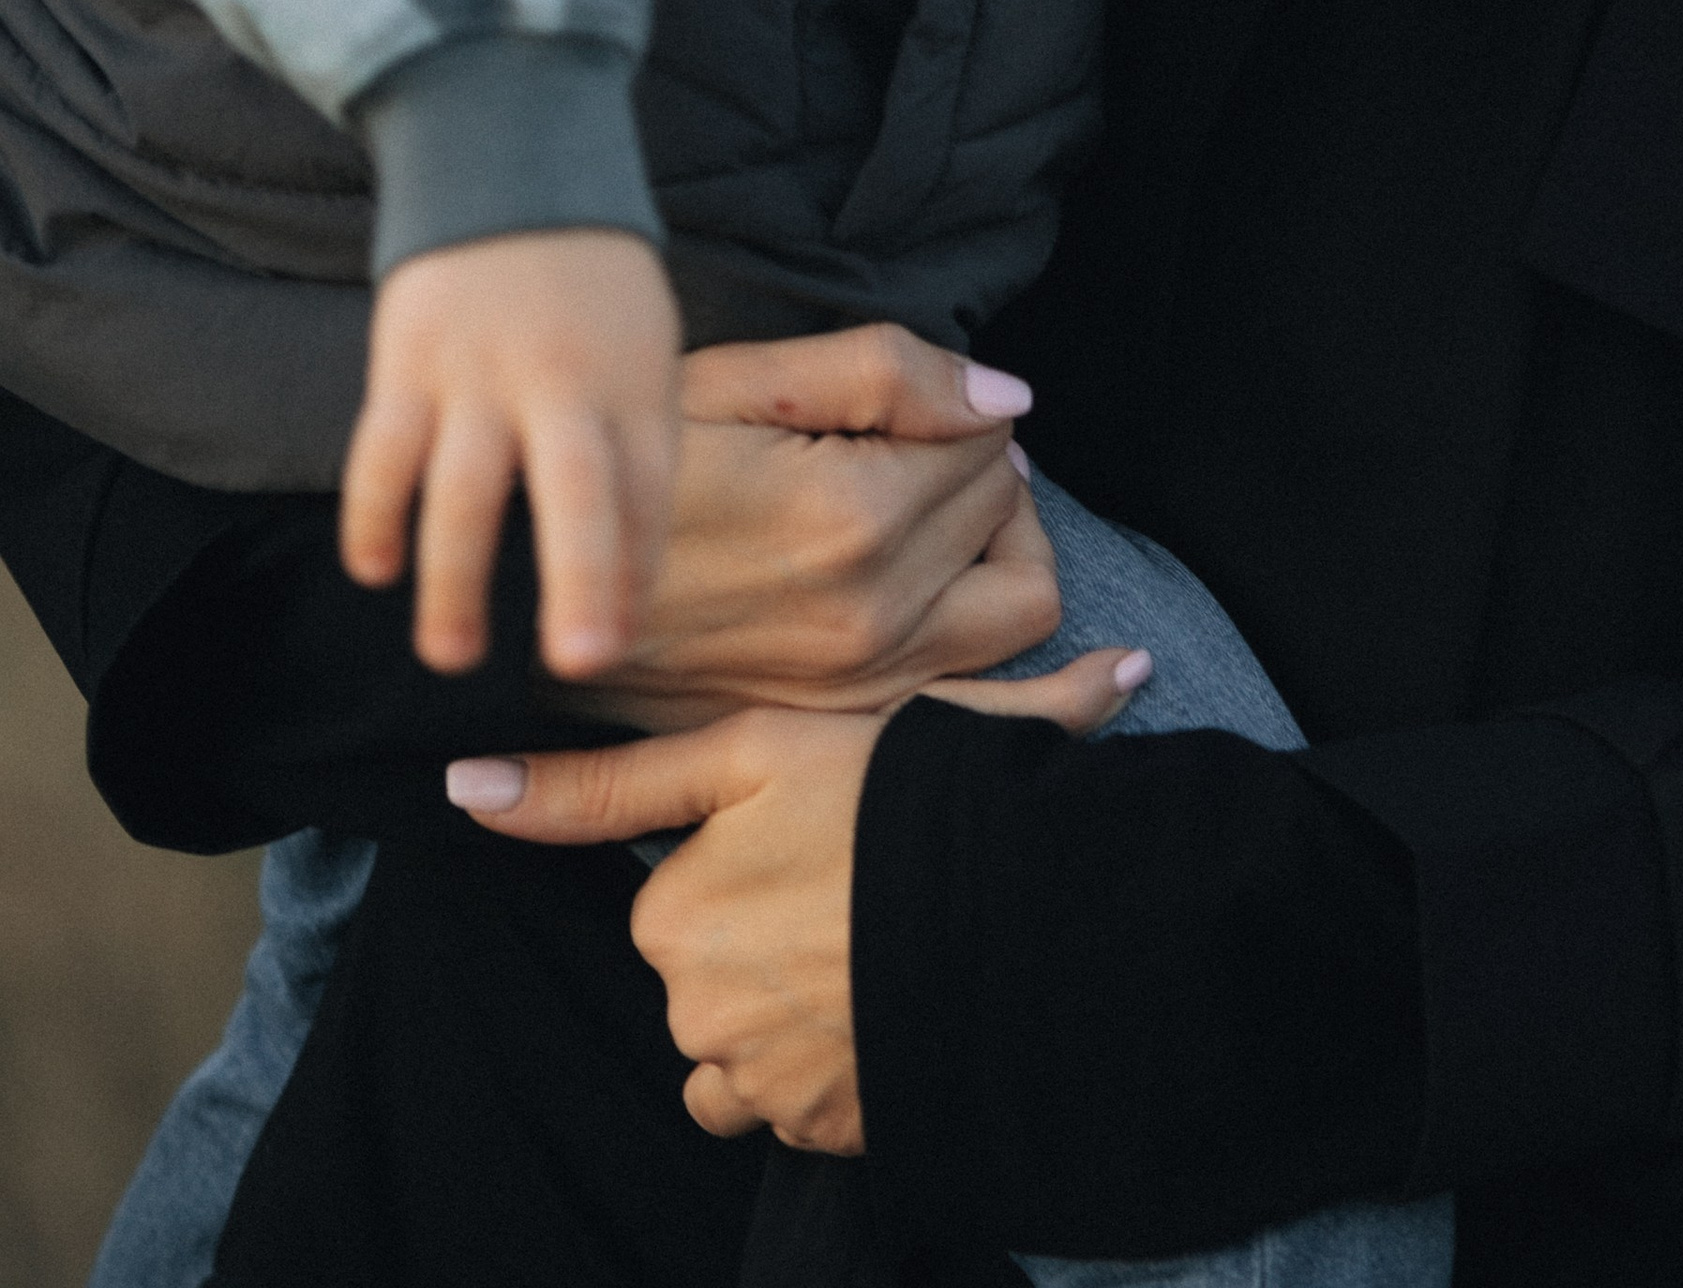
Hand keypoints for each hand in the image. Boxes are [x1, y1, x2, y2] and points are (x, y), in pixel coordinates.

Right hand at [342, 228, 679, 679]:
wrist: (510, 150)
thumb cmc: (589, 281)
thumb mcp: (644, 344)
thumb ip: (638, 447)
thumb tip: (630, 581)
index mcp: (636, 378)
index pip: (649, 492)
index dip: (636, 572)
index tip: (618, 643)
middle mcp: (564, 379)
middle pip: (577, 491)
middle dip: (582, 579)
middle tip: (580, 663)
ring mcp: (480, 370)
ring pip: (465, 490)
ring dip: (455, 578)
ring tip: (452, 655)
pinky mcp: (407, 357)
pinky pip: (383, 450)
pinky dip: (374, 513)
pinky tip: (375, 568)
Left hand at [449, 652, 1146, 1147]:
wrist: (1022, 905)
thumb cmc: (888, 802)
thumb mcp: (746, 754)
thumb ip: (601, 783)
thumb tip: (457, 786)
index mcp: (673, 918)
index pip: (676, 903)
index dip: (745, 865)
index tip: (810, 837)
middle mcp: (698, 1015)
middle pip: (706, 984)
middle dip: (761, 946)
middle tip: (847, 888)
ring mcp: (767, 1085)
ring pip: (744, 1058)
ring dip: (786, 1021)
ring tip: (863, 952)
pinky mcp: (832, 1130)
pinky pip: (803, 1108)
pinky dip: (831, 1067)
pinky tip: (882, 1006)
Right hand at [586, 322, 1061, 724]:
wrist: (532, 591)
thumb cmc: (629, 468)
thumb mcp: (740, 382)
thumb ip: (886, 373)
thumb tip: (1008, 396)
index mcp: (852, 515)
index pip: (987, 438)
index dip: (955, 403)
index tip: (901, 403)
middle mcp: (872, 614)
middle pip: (1002, 510)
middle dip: (974, 462)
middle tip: (911, 442)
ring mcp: (861, 684)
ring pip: (1016, 601)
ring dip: (992, 542)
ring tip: (930, 502)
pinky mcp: (844, 723)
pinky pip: (973, 678)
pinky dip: (975, 618)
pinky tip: (934, 572)